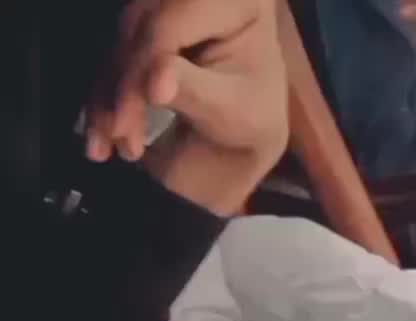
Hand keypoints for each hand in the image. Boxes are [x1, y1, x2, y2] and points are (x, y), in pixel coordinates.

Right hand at [86, 0, 288, 212]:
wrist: (240, 142)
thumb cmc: (250, 125)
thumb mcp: (234, 114)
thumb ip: (195, 92)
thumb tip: (154, 83)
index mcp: (236, 1)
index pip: (175, 18)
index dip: (149, 60)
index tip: (135, 110)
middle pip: (140, 27)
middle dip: (125, 85)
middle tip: (121, 137)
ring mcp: (163, 10)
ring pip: (117, 45)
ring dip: (106, 99)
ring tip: (111, 147)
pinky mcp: (138, 36)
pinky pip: (109, 65)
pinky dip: (100, 104)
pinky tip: (100, 144)